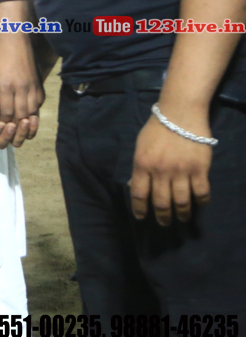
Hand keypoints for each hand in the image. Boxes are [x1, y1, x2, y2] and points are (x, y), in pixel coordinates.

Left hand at [0, 34, 44, 129]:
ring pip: (32, 111)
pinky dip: (33, 110)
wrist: (15, 40)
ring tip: (18, 123)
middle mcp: (21, 88)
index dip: (3, 122)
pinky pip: (39, 103)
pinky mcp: (40, 84)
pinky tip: (27, 111)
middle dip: (15, 124)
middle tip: (10, 128)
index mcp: (6, 86)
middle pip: (21, 115)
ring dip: (25, 119)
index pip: (7, 113)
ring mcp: (33, 86)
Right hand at [0, 92, 36, 148]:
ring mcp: (13, 135)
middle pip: (1, 144)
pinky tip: (33, 118)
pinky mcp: (26, 131)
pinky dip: (32, 129)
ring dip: (21, 134)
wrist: (10, 88)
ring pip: (16, 142)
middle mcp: (0, 134)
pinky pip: (29, 135)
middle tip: (12, 125)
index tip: (1, 123)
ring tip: (25, 121)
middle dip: (7, 135)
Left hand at [130, 108, 212, 224]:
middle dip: (162, 216)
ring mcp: (181, 171)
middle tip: (164, 223)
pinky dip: (201, 202)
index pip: (138, 193)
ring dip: (182, 214)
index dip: (139, 209)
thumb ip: (139, 168)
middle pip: (161, 202)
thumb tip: (134, 187)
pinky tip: (199, 204)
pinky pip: (201, 192)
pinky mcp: (200, 169)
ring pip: (182, 202)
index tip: (142, 218)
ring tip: (182, 219)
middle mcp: (161, 171)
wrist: (180, 113)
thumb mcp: (140, 147)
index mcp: (142, 165)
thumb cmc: (157, 129)